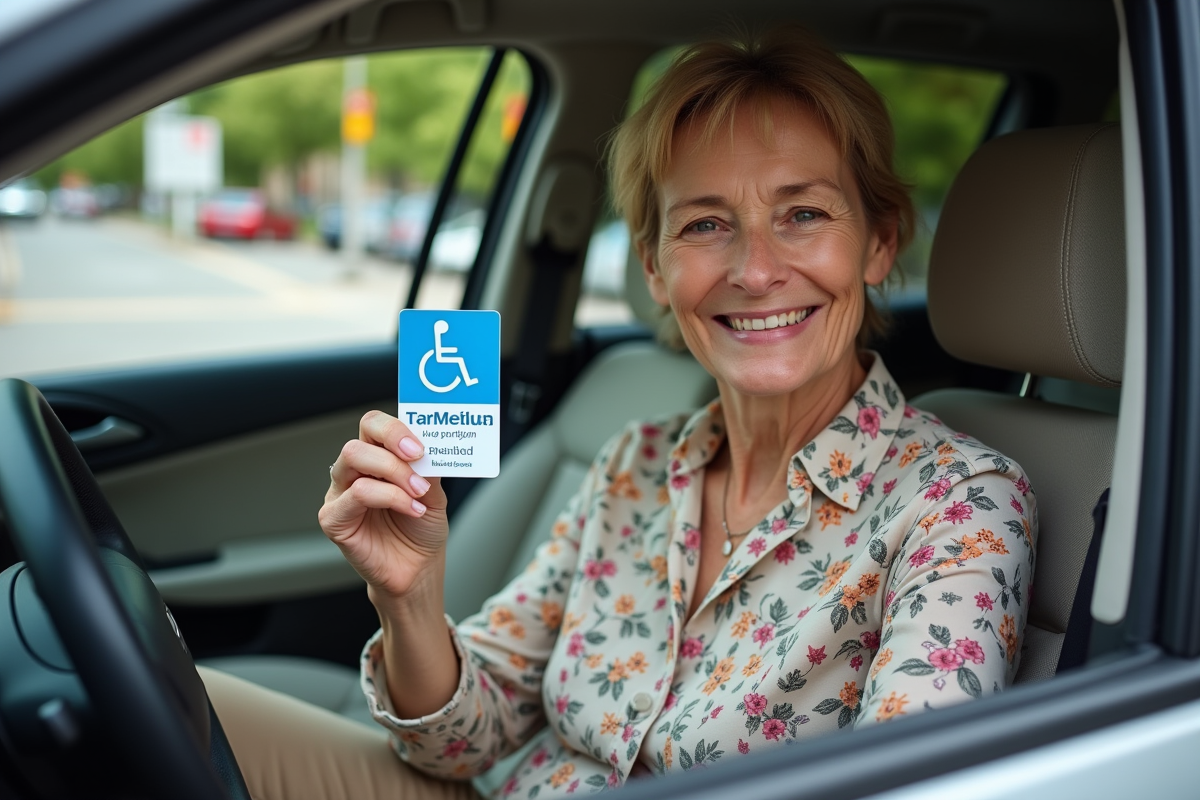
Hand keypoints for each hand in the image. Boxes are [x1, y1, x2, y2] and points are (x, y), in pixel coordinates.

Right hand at [319, 410, 446, 598]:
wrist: (417, 569)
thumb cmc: (421, 530)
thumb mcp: (434, 492)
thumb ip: (428, 467)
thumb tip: (429, 444)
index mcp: (376, 458)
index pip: (373, 426)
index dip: (394, 428)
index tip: (420, 445)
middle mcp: (355, 472)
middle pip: (360, 438)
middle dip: (393, 444)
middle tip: (419, 459)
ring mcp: (340, 493)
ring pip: (353, 458)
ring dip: (394, 471)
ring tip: (418, 492)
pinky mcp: (333, 518)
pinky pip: (356, 494)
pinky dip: (389, 497)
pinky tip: (411, 509)